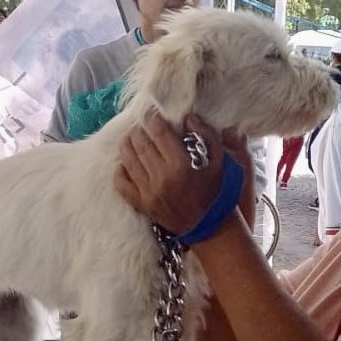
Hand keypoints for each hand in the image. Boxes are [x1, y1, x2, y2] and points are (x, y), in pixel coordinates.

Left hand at [115, 112, 228, 235]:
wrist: (209, 226)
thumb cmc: (216, 190)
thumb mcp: (220, 161)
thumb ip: (207, 136)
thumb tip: (188, 118)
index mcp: (181, 165)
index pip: (159, 134)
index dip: (152, 120)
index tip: (151, 114)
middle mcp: (162, 178)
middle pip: (141, 145)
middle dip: (138, 131)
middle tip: (139, 125)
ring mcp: (149, 192)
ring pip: (129, 161)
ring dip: (126, 145)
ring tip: (129, 138)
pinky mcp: (143, 205)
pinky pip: (122, 185)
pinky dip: (119, 172)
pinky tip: (122, 163)